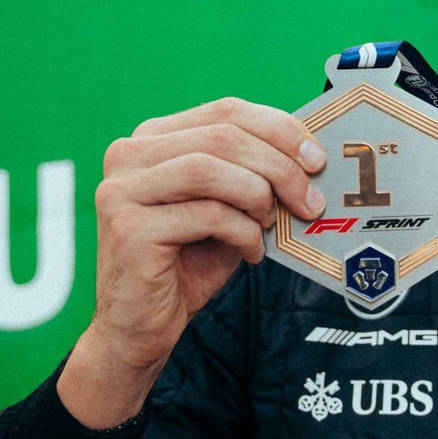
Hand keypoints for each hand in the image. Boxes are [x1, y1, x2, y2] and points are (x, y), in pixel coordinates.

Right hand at [60, 98, 326, 424]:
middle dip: (278, 166)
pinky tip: (250, 252)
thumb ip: (251, 176)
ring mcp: (122, 190)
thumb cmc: (186, 265)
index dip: (278, 128)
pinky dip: (242, 232)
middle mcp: (129, 155)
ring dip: (258, 196)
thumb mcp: (225, 209)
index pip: (225, 111)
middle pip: (222, 136)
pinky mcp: (128, 229)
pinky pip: (206, 214)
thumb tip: (309, 156)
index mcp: (152, 140)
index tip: (315, 157)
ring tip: (272, 224)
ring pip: (210, 169)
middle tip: (311, 199)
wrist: (139, 328)